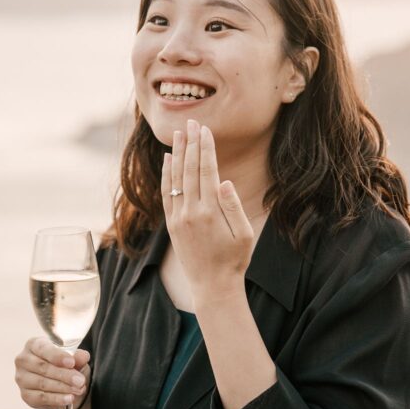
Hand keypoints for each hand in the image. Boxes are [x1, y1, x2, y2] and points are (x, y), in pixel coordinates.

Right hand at [15, 337, 90, 408]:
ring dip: (63, 388)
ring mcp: (22, 378)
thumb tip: (84, 356)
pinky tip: (69, 398)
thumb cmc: (64, 365)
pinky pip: (41, 398)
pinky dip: (57, 399)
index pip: (43, 349)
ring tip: (78, 389)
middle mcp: (23, 360)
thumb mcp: (74, 359)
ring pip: (42, 383)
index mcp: (34, 344)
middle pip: (43, 367)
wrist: (61, 383)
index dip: (57, 356)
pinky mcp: (25, 395)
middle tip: (80, 380)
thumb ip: (77, 357)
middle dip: (64, 375)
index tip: (71, 362)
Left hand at [162, 119, 254, 303]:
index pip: (206, 171)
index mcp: (210, 212)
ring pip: (175, 178)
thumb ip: (233, 207)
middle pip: (189, 169)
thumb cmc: (234, 260)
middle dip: (190, 144)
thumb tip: (224, 180)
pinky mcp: (171, 225)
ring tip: (178, 133)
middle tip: (191, 122)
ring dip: (177, 154)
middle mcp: (191, 212)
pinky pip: (166, 194)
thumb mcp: (243, 235)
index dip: (205, 148)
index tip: (204, 129)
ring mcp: (178, 218)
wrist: (212, 286)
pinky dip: (166, 174)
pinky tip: (168, 159)